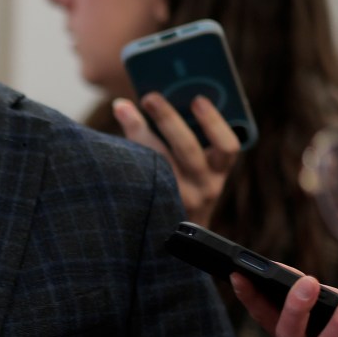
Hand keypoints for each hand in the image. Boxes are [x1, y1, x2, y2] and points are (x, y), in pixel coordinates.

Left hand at [113, 94, 238, 227]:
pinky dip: (126, 155)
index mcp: (219, 172)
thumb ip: (188, 137)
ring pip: (158, 162)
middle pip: (187, 149)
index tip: (196, 99)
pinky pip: (138, 178)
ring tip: (124, 108)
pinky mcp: (154, 209)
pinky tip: (110, 140)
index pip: (227, 147)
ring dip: (140, 132)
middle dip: (168, 119)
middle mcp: (204, 188)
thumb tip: (155, 98)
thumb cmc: (185, 188)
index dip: (213, 122)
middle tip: (150, 96)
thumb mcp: (199, 169)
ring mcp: (179, 201)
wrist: (176, 239)